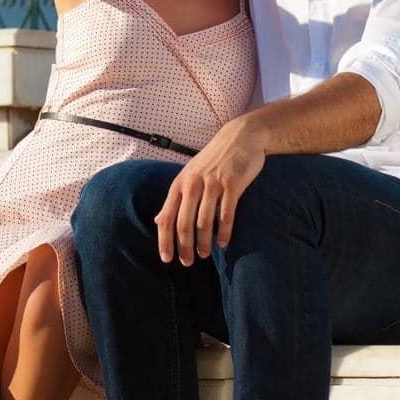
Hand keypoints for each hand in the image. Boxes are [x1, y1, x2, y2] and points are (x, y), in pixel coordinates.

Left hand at [154, 120, 265, 265]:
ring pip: (204, 222)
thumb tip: (158, 220)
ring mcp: (213, 183)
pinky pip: (226, 214)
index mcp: (180, 183)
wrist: (240, 136)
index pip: (167, 217)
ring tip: (204, 254)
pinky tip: (224, 242)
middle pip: (184, 223)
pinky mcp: (232, 183)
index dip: (165, 240)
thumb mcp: (189, 175)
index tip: (166, 259)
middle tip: (188, 263)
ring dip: (203, 242)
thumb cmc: (213, 160)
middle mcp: (193, 183)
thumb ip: (175, 198)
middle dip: (184, 247)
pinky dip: (224, 232)